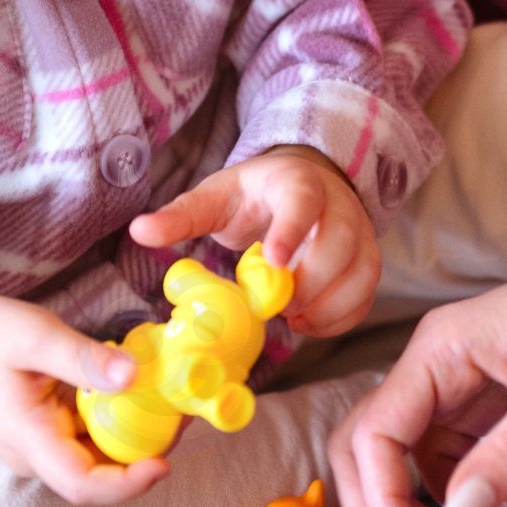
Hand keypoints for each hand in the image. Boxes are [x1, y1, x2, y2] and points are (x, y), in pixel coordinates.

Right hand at [0, 279, 169, 504]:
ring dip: (139, 440)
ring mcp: (45, 449)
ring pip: (101, 460)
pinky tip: (148, 397)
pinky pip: (95, 440)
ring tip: (174, 404)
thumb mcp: (35, 335)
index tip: (162, 464)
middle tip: (183, 418)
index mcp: (26, 439)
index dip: (126, 484)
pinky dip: (124, 424)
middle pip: (99, 477)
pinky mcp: (54, 436)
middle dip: (145, 457)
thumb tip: (133, 376)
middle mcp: (36, 456)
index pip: (81, 484)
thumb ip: (81, 358)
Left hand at [129, 146, 378, 338]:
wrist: (300, 187)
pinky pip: (367, 294)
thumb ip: (181, 215)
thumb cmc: (253, 196)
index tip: (273, 262)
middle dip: (313, 281)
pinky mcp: (366, 261)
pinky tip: (309, 325)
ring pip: (364, 271)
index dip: (292, 230)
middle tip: (280, 305)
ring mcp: (359, 233)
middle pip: (342, 241)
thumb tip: (139, 230)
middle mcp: (336, 204)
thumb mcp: (215, 198)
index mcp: (295, 182)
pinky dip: (341, 317)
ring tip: (294, 319)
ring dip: (331, 304)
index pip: (303, 200)